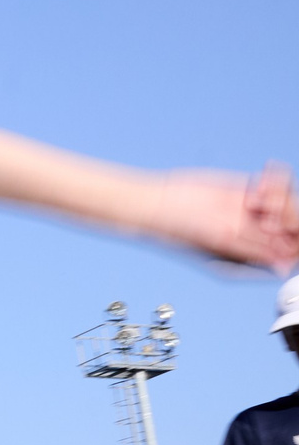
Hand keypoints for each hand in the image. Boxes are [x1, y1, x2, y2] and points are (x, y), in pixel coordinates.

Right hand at [150, 164, 298, 269]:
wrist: (159, 202)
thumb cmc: (180, 228)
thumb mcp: (221, 241)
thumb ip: (255, 251)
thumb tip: (285, 267)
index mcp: (252, 250)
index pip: (290, 246)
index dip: (293, 235)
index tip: (280, 225)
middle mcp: (256, 231)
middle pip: (293, 222)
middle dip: (289, 211)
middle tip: (269, 206)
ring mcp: (253, 210)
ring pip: (289, 201)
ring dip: (282, 194)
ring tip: (261, 190)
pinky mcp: (246, 189)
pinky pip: (276, 183)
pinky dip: (276, 178)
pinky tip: (264, 176)